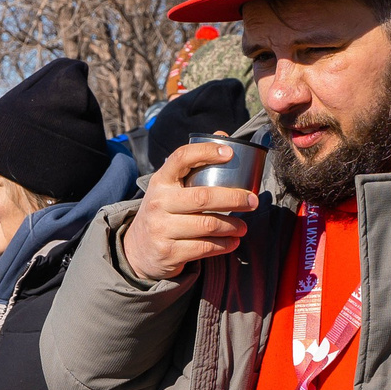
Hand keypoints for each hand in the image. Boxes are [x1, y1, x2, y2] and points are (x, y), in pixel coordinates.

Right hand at [120, 140, 255, 281]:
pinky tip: (232, 242)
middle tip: (253, 202)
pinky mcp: (169, 252)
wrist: (138, 250)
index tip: (230, 153)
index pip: (182, 158)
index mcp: (160, 181)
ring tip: (243, 227)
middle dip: (234, 198)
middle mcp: (159, 203)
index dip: (206, 151)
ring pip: (208, 225)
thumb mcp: (169, 188)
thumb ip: (194, 166)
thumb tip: (224, 136)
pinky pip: (204, 247)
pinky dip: (224, 245)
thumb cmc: (164, 212)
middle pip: (203, 197)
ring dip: (232, 226)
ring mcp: (162, 228)